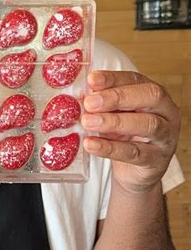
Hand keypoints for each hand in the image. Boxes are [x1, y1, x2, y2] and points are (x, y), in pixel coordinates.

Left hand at [82, 70, 180, 192]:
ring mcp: (165, 137)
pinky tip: (91, 144)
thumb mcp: (114, 113)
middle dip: (117, 97)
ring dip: (114, 122)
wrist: (134, 170)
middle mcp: (166, 112)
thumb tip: (82, 94)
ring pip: (147, 125)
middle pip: (150, 96)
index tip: (91, 80)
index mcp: (153, 94)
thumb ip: (102, 102)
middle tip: (89, 103)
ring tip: (88, 122)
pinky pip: (135, 153)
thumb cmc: (124, 134)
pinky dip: (110, 148)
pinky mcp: (157, 161)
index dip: (113, 78)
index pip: (136, 79)